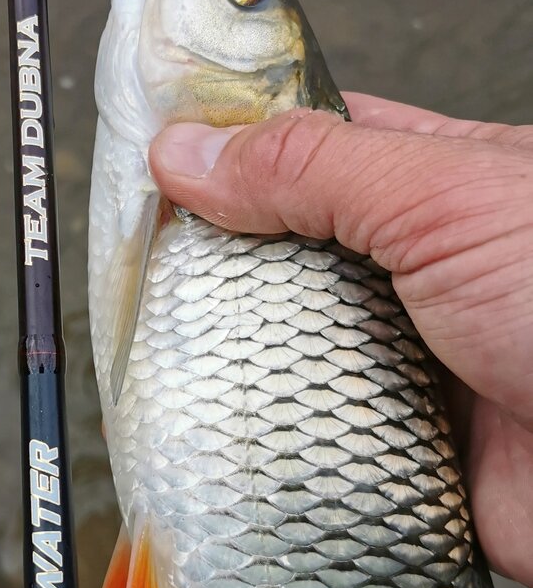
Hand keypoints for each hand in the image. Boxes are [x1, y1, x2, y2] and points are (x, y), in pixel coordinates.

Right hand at [149, 94, 532, 586]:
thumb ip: (313, 168)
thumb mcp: (444, 197)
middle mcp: (407, 272)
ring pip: (283, 346)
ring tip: (164, 343)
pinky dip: (266, 433)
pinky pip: (305, 432)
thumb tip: (194, 151)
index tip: (155, 153)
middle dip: (218, 260)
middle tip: (143, 262)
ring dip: (235, 352)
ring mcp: (396, 359)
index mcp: (430, 186)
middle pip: (281, 251)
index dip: (232, 142)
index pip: (309, 144)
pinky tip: (219, 421)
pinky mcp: (388, 444)